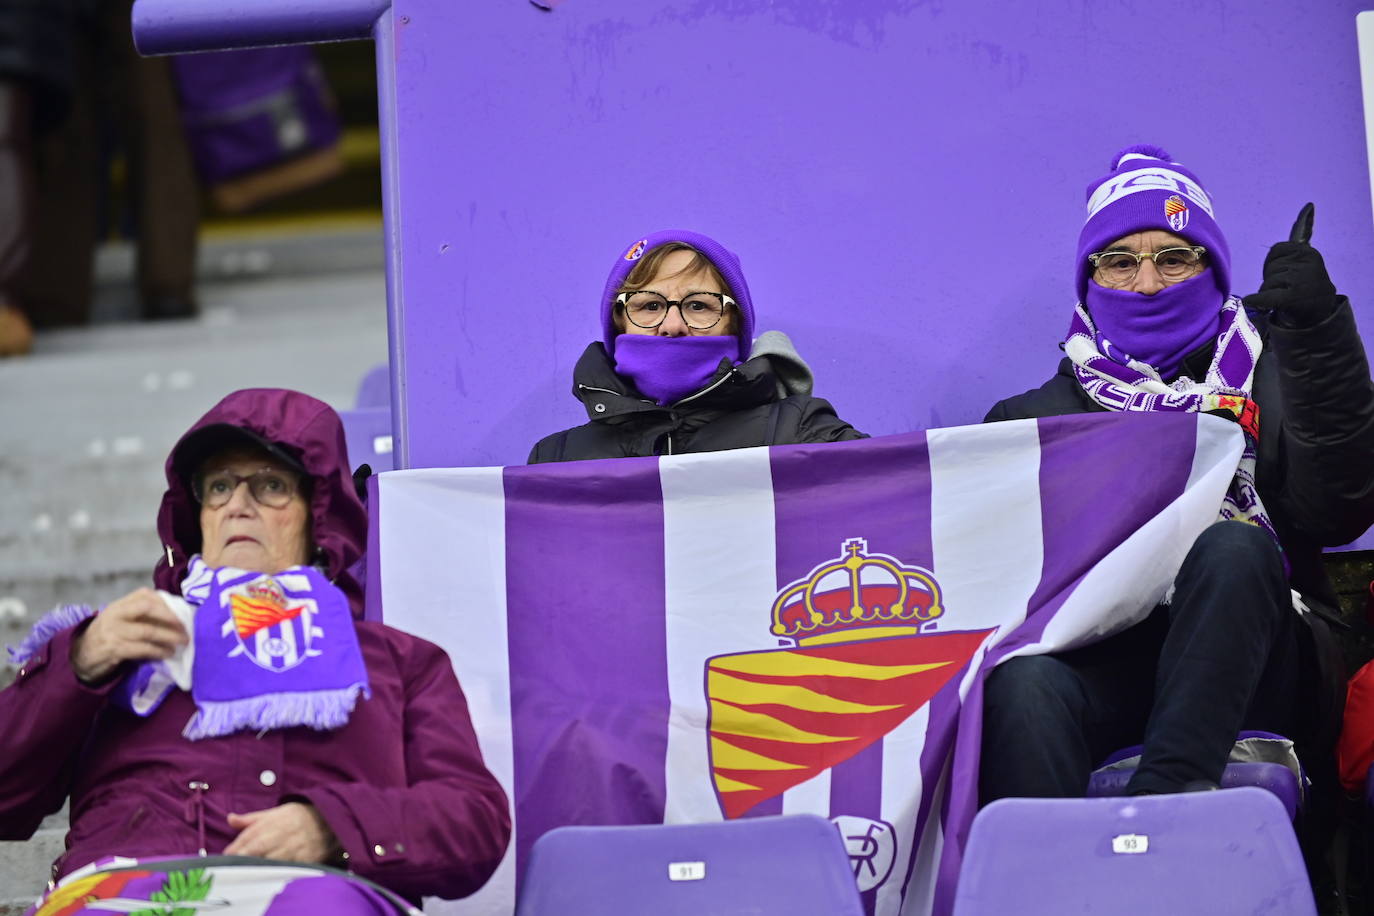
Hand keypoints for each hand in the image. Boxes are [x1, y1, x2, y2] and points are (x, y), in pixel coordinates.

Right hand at [70, 588, 187, 684]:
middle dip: (170, 617)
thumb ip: (142, 614)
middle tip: (185, 627)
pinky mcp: (114, 649)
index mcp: (120, 604)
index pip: (145, 595)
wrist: (83, 654)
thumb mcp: (122, 618)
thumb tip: (176, 615)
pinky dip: (158, 651)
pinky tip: (168, 653)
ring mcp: (114, 631)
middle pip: (147, 608)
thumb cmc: (110, 634)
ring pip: (147, 630)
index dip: (166, 602)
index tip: (182, 611)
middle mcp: (116, 614)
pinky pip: (141, 649)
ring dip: (169, 637)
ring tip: (182, 642)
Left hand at [224, 803, 341, 863]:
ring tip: (247, 874)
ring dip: (256, 868)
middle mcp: (279, 835)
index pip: (247, 838)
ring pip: (268, 862)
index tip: (226, 857)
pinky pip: (285, 869)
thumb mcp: (275, 812)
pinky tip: (267, 875)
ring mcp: (291, 849)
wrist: (328, 820)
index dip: (234, 849)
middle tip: (233, 868)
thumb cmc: (298, 816)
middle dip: (242, 859)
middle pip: (255, 850)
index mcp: (270, 822)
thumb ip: (251, 819)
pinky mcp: (302, 860)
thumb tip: (230, 819)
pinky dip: (274, 873)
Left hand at [1241, 203, 1337, 326]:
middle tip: (1286, 289)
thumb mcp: (1305, 260)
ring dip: (1270, 293)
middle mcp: (1307, 263)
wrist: (1319, 315)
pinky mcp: (1292, 298)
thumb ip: (1300, 238)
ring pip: (1266, 284)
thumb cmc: (1305, 285)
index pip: (1276, 251)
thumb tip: (1309, 207)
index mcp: (1307, 252)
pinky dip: (1256, 300)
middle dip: (1271, 279)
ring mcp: (1301, 280)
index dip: (1273, 264)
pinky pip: (1264, 296)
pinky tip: (1252, 302)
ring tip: (1286, 298)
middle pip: (1269, 268)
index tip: (1285, 273)